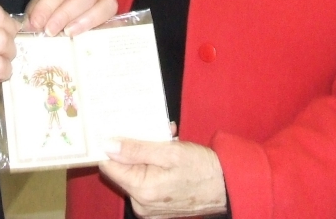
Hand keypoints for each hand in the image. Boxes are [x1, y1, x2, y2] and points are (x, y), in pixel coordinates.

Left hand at [24, 0, 116, 36]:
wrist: (58, 21)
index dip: (48, 5)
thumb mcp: (37, 13)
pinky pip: (116, 19)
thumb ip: (34, 17)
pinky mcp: (110, 18)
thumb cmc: (47, 16)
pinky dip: (109, 28)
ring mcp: (101, 1)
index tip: (37, 23)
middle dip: (66, 14)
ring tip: (70, 34)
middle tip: (51, 31)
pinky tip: (93, 39)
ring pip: (105, 4)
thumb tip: (31, 28)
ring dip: (87, 21)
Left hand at [99, 138, 227, 218]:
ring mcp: (149, 207)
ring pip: (136, 172)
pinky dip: (154, 165)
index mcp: (142, 189)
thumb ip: (136, 149)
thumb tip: (107, 145)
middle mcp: (142, 203)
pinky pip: (146, 181)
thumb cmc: (203, 168)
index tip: (115, 128)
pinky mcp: (157, 206)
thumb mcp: (170, 151)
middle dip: (134, 147)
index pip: (109, 165)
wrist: (228, 187)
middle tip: (150, 130)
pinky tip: (168, 152)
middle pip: (122, 168)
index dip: (110, 145)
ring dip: (147, 154)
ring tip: (166, 139)